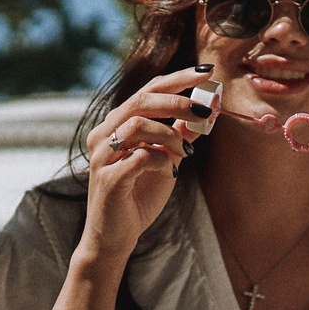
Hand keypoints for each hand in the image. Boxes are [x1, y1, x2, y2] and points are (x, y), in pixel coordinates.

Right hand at [81, 69, 209, 258]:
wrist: (115, 237)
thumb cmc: (138, 195)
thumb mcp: (165, 159)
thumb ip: (178, 135)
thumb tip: (205, 112)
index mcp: (116, 124)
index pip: (147, 90)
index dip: (178, 79)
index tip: (206, 72)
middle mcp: (104, 135)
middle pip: (141, 101)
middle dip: (178, 101)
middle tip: (206, 109)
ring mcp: (102, 156)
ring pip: (138, 125)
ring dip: (170, 135)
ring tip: (185, 153)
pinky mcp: (107, 179)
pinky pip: (140, 157)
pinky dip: (161, 161)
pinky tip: (169, 172)